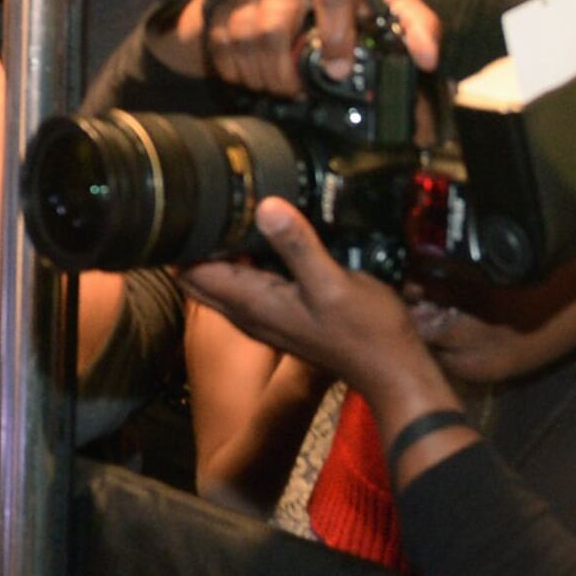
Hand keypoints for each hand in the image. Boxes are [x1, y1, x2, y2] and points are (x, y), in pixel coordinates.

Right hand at [148, 0, 439, 95]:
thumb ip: (413, 22)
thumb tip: (429, 59)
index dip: (336, 33)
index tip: (339, 71)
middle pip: (274, 26)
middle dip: (286, 69)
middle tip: (302, 91)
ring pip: (246, 41)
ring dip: (266, 77)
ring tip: (285, 90)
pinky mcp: (222, 5)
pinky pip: (222, 47)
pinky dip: (239, 72)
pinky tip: (258, 79)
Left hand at [179, 197, 440, 410]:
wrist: (390, 370)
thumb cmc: (365, 331)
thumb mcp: (332, 282)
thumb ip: (297, 245)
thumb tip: (264, 205)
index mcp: (251, 303)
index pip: (191, 273)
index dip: (185, 241)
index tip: (194, 206)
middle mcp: (249, 314)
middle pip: (198, 279)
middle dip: (196, 245)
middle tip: (214, 206)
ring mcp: (264, 319)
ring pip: (221, 283)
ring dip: (220, 254)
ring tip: (237, 214)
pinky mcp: (282, 318)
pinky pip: (246, 288)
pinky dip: (245, 266)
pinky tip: (267, 242)